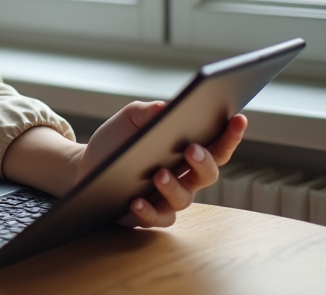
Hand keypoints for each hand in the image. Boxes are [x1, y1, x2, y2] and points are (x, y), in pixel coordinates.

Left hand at [76, 101, 247, 227]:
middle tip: (192, 149)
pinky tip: (136, 200)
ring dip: (173, 187)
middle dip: (204, 162)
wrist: (87, 164)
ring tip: (158, 174)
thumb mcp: (128, 120)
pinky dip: (148, 210)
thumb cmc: (116, 141)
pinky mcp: (148, 215)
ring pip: (184, 199)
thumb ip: (146, 111)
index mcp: (186, 152)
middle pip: (208, 175)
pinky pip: (157, 218)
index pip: (216, 146)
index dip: (231, 135)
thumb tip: (164, 107)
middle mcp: (184, 178)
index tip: (238, 118)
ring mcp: (168, 199)